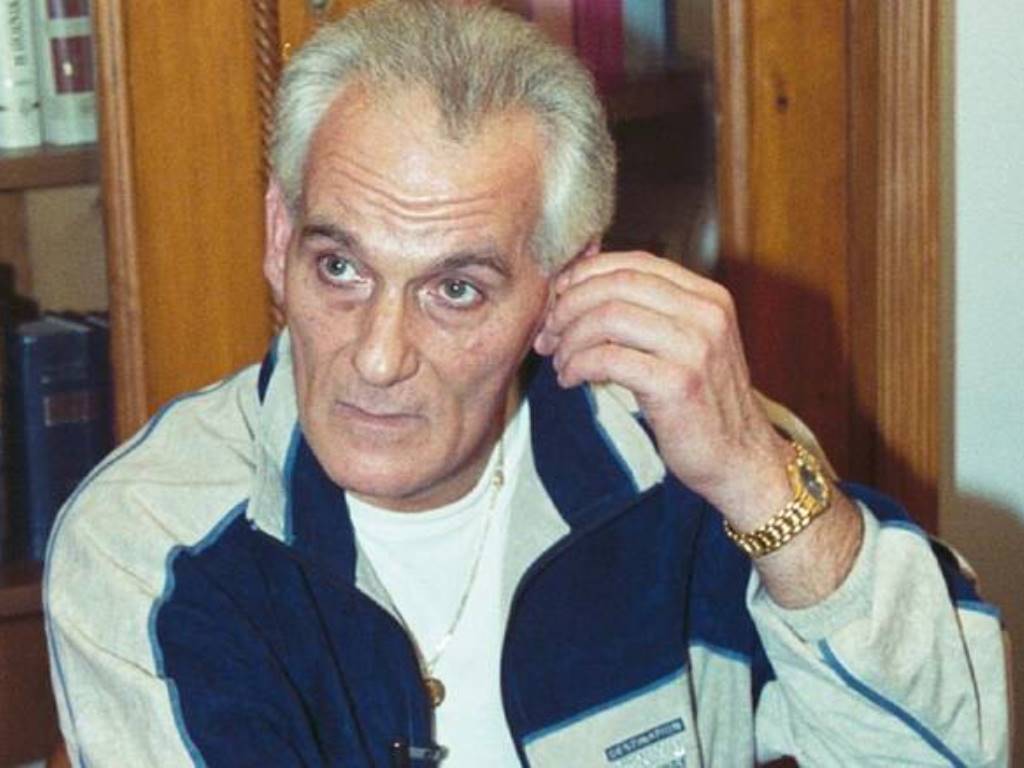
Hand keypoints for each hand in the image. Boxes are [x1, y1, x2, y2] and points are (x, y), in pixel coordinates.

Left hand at [533, 250, 792, 526]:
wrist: (741, 459)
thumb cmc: (704, 404)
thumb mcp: (688, 344)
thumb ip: (651, 313)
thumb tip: (583, 287)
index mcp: (708, 297)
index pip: (635, 262)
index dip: (587, 275)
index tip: (559, 297)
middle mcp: (706, 314)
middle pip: (617, 285)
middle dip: (569, 306)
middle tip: (549, 333)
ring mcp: (695, 348)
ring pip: (608, 317)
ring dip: (570, 338)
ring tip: (560, 362)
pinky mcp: (677, 383)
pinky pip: (608, 358)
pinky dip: (577, 365)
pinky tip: (571, 380)